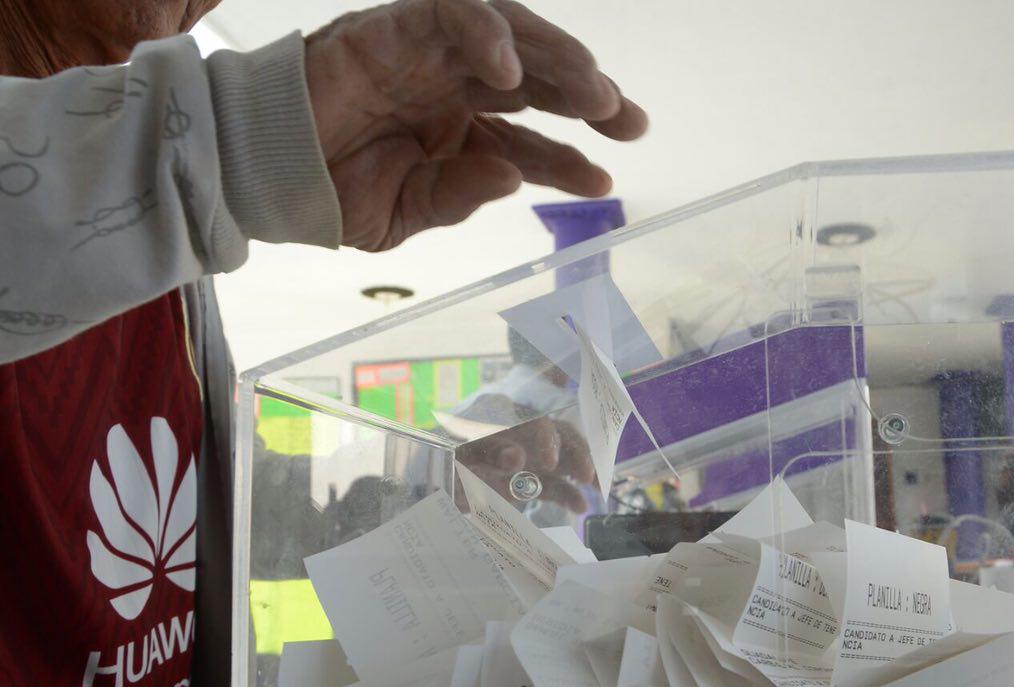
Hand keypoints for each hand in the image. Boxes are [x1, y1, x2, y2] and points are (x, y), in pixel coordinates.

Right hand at [304, 0, 647, 250]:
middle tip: (626, 121)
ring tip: (593, 94)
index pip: (533, 139)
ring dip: (556, 60)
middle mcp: (456, 88)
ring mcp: (430, 55)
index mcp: (463, 134)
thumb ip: (457, 194)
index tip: (604, 179)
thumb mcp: (402, 213)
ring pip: (512, 38)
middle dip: (589, 97)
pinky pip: (450, 14)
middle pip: (540, 80)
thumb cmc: (328, 191)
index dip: (571, 158)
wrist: (260, 171)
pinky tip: (511, 72)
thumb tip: (513, 176)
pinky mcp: (396, 27)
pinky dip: (486, 33)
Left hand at [454, 396, 594, 512]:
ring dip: (582, 470)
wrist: (431, 488)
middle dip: (577, 453)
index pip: (536, 421)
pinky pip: (555, 487)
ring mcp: (529, 458)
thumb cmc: (442, 462)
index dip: (547, 440)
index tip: (550, 463)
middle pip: (560, 436)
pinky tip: (581, 507)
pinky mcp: (531, 484)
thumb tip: (517, 460)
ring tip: (597, 488)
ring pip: (565, 459)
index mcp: (505, 416)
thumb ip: (489, 453)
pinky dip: (569, 496)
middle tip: (587, 475)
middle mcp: (523, 434)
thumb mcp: (460, 455)